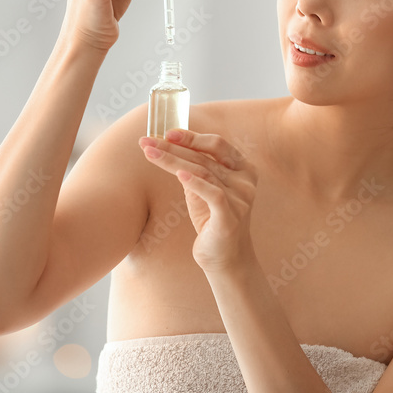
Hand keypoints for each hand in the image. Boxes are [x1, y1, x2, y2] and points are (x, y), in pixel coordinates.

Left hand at [138, 129, 257, 273]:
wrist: (225, 258)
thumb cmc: (213, 220)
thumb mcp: (203, 190)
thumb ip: (195, 169)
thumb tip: (169, 146)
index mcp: (243, 168)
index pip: (216, 144)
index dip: (191, 137)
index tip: (166, 133)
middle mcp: (245, 180)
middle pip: (204, 157)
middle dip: (174, 147)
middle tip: (147, 142)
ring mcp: (241, 198)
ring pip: (203, 171)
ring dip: (173, 161)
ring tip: (150, 154)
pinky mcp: (231, 216)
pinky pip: (212, 194)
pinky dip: (195, 183)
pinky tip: (178, 174)